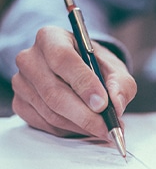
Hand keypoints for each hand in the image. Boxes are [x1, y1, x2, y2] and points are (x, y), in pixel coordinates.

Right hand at [12, 26, 136, 138]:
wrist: (80, 71)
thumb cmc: (96, 66)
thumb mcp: (115, 69)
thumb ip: (120, 84)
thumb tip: (116, 105)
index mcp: (51, 38)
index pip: (63, 59)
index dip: (83, 83)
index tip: (103, 103)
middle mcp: (30, 58)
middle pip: (53, 91)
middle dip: (84, 114)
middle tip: (107, 127)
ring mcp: (21, 82)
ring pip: (50, 112)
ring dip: (80, 125)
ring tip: (103, 129)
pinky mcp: (20, 104)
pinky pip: (45, 124)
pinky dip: (69, 130)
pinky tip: (86, 127)